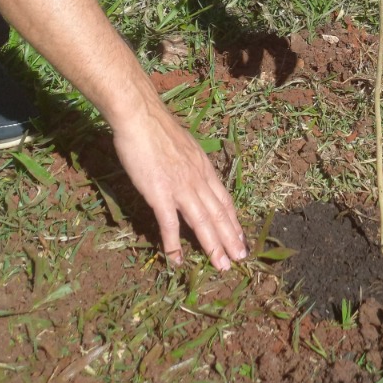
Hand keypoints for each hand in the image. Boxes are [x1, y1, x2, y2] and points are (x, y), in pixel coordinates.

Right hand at [109, 99, 246, 269]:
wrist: (141, 117)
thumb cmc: (157, 129)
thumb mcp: (185, 146)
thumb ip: (190, 163)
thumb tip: (192, 173)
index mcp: (203, 168)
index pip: (224, 200)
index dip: (234, 221)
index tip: (241, 238)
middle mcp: (197, 179)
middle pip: (219, 214)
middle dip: (231, 239)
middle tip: (241, 259)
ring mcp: (180, 187)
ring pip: (202, 222)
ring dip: (213, 246)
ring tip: (222, 265)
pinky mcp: (159, 193)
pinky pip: (169, 224)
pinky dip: (174, 244)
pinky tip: (177, 260)